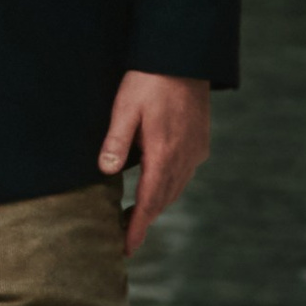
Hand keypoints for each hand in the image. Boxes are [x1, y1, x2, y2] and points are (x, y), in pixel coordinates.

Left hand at [98, 72, 210, 257]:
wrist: (184, 56)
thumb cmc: (149, 80)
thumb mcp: (125, 108)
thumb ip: (116, 142)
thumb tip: (105, 173)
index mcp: (163, 153)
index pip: (148, 201)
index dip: (137, 227)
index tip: (126, 249)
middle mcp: (184, 157)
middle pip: (163, 200)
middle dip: (144, 220)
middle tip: (125, 238)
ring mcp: (195, 151)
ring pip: (175, 189)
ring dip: (156, 204)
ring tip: (136, 217)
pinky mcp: (200, 142)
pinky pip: (183, 174)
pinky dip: (168, 187)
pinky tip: (157, 186)